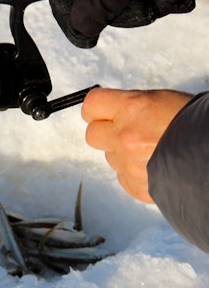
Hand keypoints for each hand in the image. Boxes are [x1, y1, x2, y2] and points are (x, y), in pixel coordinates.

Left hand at [81, 88, 192, 202]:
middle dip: (105, 132)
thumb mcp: (163, 100)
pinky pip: (124, 178)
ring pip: (111, 157)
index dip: (96, 109)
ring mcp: (128, 164)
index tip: (102, 112)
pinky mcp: (135, 186)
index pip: (92, 104)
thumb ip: (133, 107)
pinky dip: (135, 174)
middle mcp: (125, 136)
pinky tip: (155, 166)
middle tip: (124, 131)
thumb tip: (113, 112)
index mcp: (132, 108)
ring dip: (123, 154)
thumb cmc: (195, 123)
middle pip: (92, 134)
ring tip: (151, 150)